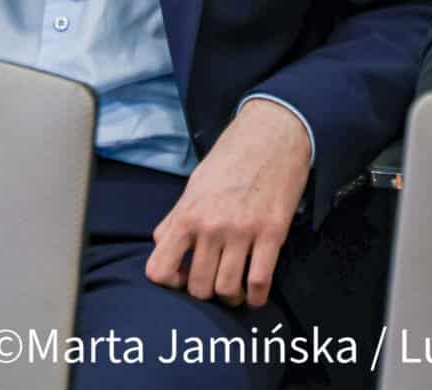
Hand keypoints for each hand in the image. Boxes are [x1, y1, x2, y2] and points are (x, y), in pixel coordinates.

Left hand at [145, 99, 310, 308]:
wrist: (271, 135)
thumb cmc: (230, 159)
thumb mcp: (194, 185)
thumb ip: (176, 218)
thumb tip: (163, 246)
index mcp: (186, 215)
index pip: (160, 270)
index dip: (170, 282)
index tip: (183, 276)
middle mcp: (211, 227)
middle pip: (198, 288)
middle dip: (205, 292)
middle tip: (214, 281)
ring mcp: (242, 231)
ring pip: (227, 290)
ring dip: (231, 297)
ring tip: (235, 289)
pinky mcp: (272, 234)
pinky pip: (259, 282)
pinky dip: (256, 297)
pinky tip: (255, 293)